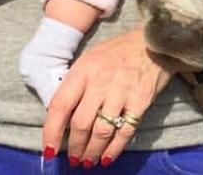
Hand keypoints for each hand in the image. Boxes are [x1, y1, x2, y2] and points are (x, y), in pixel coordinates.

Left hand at [43, 27, 177, 166]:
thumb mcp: (92, 58)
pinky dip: (113, 150)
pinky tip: (106, 158)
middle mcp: (101, 81)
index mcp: (84, 69)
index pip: (61, 104)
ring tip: (87, 161)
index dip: (51, 131)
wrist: (154, 40)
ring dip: (91, 152)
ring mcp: (122, 92)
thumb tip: (62, 114)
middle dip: (74, 147)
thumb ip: (77, 83)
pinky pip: (124, 132)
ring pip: (101, 132)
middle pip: (81, 123)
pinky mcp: (141, 101)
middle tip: (72, 158)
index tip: (48, 149)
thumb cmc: (119, 51)